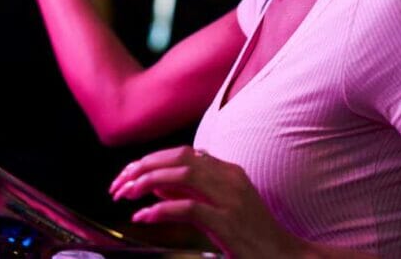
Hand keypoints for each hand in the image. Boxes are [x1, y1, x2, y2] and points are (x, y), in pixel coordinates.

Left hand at [109, 145, 303, 257]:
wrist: (282, 255)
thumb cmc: (250, 235)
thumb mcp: (218, 208)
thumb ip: (190, 194)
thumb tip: (156, 186)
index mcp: (227, 171)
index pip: (182, 153)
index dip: (151, 160)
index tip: (128, 174)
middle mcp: (228, 178)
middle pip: (178, 158)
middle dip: (143, 166)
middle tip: (118, 183)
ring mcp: (229, 199)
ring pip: (181, 175)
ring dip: (146, 182)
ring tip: (125, 194)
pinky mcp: (227, 223)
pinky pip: (187, 208)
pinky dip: (160, 210)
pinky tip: (143, 216)